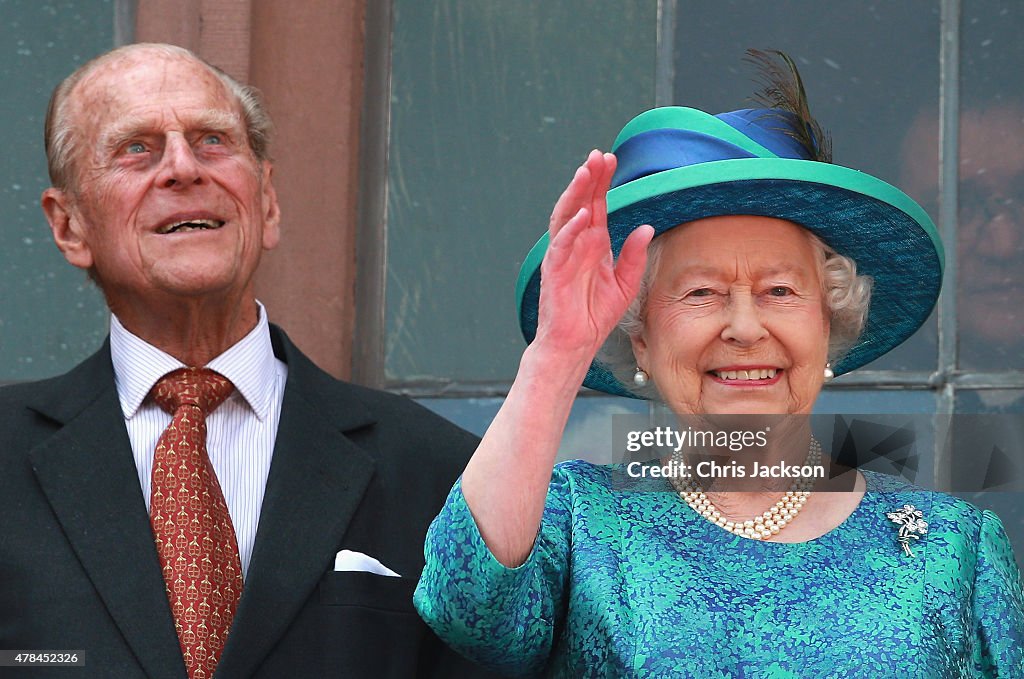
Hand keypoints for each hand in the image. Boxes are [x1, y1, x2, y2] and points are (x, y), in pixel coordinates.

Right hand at [534, 150, 653, 359]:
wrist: (575, 343)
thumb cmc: (595, 315)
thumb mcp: (625, 283)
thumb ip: (635, 256)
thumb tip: (647, 228)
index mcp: (593, 244)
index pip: (597, 206)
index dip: (602, 182)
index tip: (610, 159)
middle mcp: (576, 244)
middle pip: (581, 203)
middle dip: (589, 179)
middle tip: (599, 156)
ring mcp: (562, 255)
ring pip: (565, 216)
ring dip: (575, 194)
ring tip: (585, 173)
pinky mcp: (553, 271)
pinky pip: (559, 245)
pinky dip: (569, 229)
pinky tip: (581, 215)